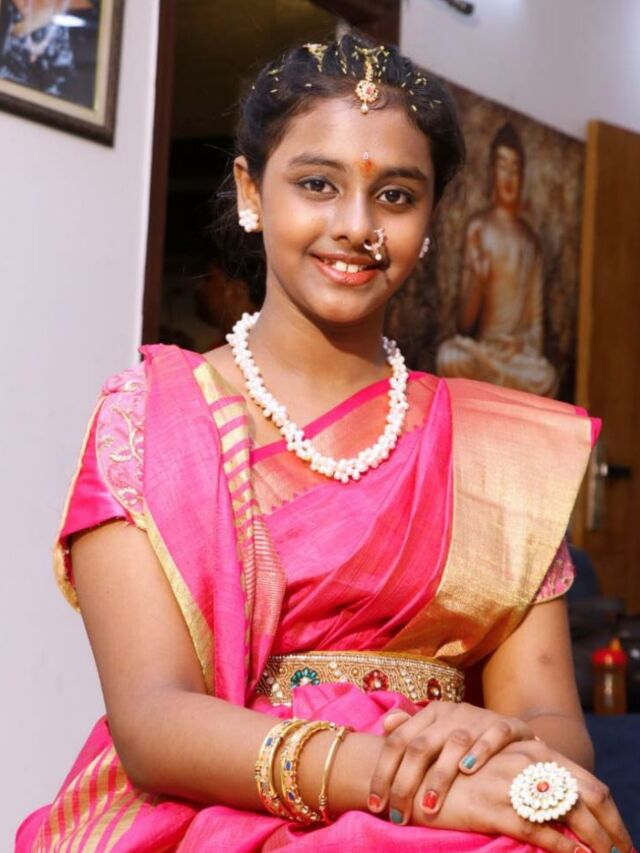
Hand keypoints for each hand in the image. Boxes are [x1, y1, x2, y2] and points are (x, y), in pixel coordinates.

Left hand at [368, 701, 534, 822]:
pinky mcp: (506, 726)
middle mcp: (452, 713)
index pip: (399, 741)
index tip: (375, 804)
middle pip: (422, 746)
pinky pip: (494, 735)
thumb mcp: (438, 730)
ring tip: (428, 806)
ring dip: (440, 775)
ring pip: (454, 743)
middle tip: (398, 815)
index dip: (384, 772)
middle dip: (406, 782)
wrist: (513, 728)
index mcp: (431, 714)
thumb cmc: (467, 737)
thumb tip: (386, 724)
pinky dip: (481, 751)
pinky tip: (468, 772)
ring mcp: (479, 718)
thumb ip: (411, 729)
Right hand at [407, 739, 633, 852]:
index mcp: (532, 749)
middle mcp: (528, 760)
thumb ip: (529, 774)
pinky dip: (564, 849)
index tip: (622, 838)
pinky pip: (541, 832)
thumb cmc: (457, 775)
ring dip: (597, 842)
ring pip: (572, 815)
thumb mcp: (497, 766)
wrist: (414, 775)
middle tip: (624, 852)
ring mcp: (513, 782)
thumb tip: (563, 800)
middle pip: (589, 795)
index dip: (611, 812)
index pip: (587, 782)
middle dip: (613, 829)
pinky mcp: (496, 807)